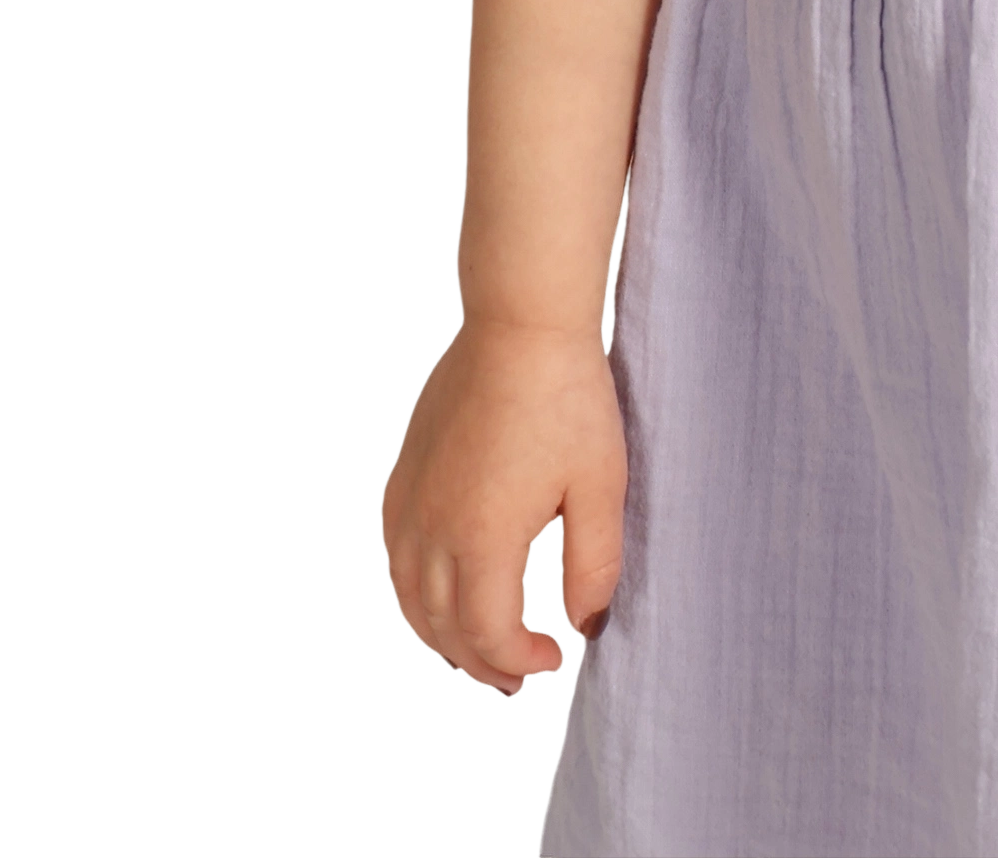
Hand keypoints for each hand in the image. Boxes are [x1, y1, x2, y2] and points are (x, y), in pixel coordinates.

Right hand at [379, 314, 626, 697]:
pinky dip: (416, 593)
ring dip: (443, 636)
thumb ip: (595, 564)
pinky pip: (396, 558)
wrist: (520, 323)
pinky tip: (445, 590)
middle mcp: (432, 527)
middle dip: (482, 663)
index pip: (489, 635)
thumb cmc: (565, 394)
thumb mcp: (600, 484)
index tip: (558, 658)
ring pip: (409, 600)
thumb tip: (587, 625)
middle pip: (442, 628)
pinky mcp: (404, 474)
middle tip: (519, 674)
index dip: (522, 662)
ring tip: (481, 648)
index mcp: (481, 537)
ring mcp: (411, 500)